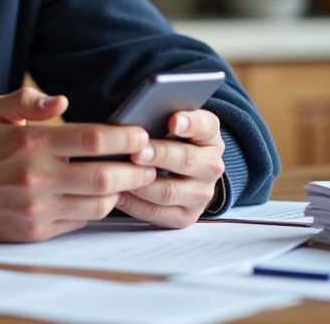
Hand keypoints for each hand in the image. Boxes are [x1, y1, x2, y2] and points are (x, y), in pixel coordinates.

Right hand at [0, 88, 156, 241]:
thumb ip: (27, 100)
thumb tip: (62, 100)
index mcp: (30, 141)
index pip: (93, 139)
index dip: (125, 137)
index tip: (141, 134)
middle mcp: (36, 177)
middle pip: (105, 176)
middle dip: (135, 170)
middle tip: (149, 163)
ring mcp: (37, 208)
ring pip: (98, 204)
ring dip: (120, 192)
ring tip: (130, 180)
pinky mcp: (35, 231)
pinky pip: (79, 222)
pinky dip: (95, 209)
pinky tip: (99, 196)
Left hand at [115, 109, 225, 227]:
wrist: (189, 175)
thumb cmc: (173, 143)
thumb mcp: (176, 126)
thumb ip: (162, 117)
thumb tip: (137, 113)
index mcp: (209, 137)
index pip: (205, 126)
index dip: (190, 123)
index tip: (174, 121)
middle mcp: (210, 166)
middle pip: (185, 160)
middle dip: (158, 155)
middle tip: (137, 152)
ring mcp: (200, 194)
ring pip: (168, 191)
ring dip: (141, 183)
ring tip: (120, 174)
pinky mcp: (185, 216)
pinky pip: (157, 213)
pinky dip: (134, 204)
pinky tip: (118, 192)